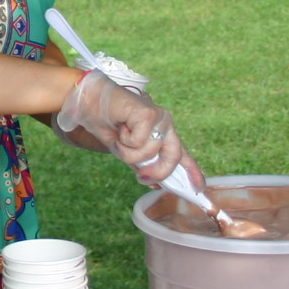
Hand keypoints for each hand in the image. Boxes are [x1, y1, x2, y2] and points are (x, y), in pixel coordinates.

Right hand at [57, 69, 191, 186]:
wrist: (88, 101)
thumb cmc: (106, 122)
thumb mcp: (126, 150)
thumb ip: (142, 163)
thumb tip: (154, 183)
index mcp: (162, 132)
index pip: (182, 154)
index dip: (192, 171)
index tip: (200, 187)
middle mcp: (165, 123)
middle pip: (174, 156)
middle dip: (158, 171)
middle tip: (141, 177)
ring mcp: (159, 117)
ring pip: (151, 151)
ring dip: (129, 151)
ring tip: (119, 136)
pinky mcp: (148, 113)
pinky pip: (139, 141)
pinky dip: (124, 140)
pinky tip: (119, 126)